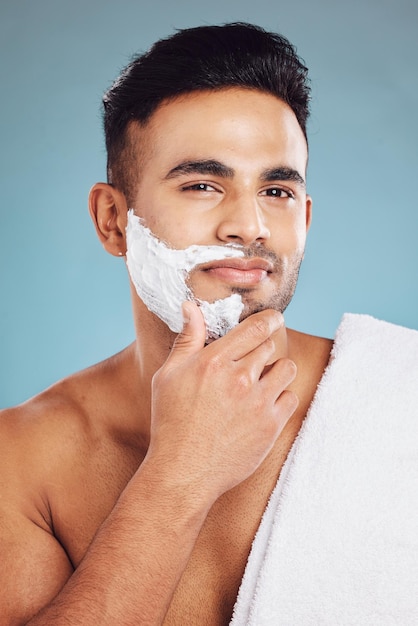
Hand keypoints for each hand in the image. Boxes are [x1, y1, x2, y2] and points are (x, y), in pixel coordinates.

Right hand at [146, 301, 297, 504]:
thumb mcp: (169, 375)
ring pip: (287, 369)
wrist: (183, 470)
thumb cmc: (171, 421)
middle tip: (254, 359)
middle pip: (270, 346)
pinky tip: (264, 404)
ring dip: (277, 369)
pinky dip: (281, 397)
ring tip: (263, 380)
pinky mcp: (270, 426)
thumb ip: (186, 338)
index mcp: (214, 361)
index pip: (255, 328)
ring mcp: (258, 403)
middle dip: (264, 348)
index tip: (274, 318)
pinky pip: (291, 398)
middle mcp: (240, 378)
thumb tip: (191, 306)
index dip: (269, 319)